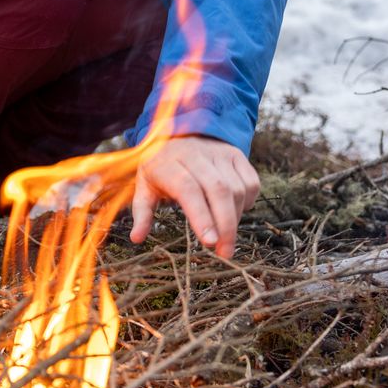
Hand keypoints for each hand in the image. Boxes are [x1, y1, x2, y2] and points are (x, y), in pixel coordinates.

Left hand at [130, 135, 259, 258]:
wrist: (179, 134)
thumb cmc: (160, 167)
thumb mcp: (144, 186)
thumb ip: (142, 212)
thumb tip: (136, 238)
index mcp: (169, 163)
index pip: (189, 189)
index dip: (201, 216)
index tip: (209, 242)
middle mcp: (196, 155)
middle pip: (219, 190)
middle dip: (226, 225)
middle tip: (225, 253)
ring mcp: (219, 153)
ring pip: (237, 188)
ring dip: (236, 217)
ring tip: (226, 236)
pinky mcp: (236, 154)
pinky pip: (251, 182)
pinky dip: (248, 202)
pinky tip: (236, 213)